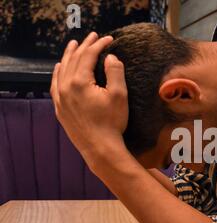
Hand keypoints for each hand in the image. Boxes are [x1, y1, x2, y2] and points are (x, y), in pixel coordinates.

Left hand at [50, 32, 128, 165]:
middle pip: (73, 59)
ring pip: (62, 70)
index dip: (98, 45)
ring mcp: (60, 98)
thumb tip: (111, 57)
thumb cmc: (112, 123)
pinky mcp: (60, 108)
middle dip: (84, 46)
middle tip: (92, 37)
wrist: (100, 148)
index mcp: (79, 82)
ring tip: (74, 45)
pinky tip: (60, 67)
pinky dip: (58, 72)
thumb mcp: (119, 95)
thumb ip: (115, 72)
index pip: (88, 56)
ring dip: (69, 55)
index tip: (109, 39)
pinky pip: (55, 84)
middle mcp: (65, 87)